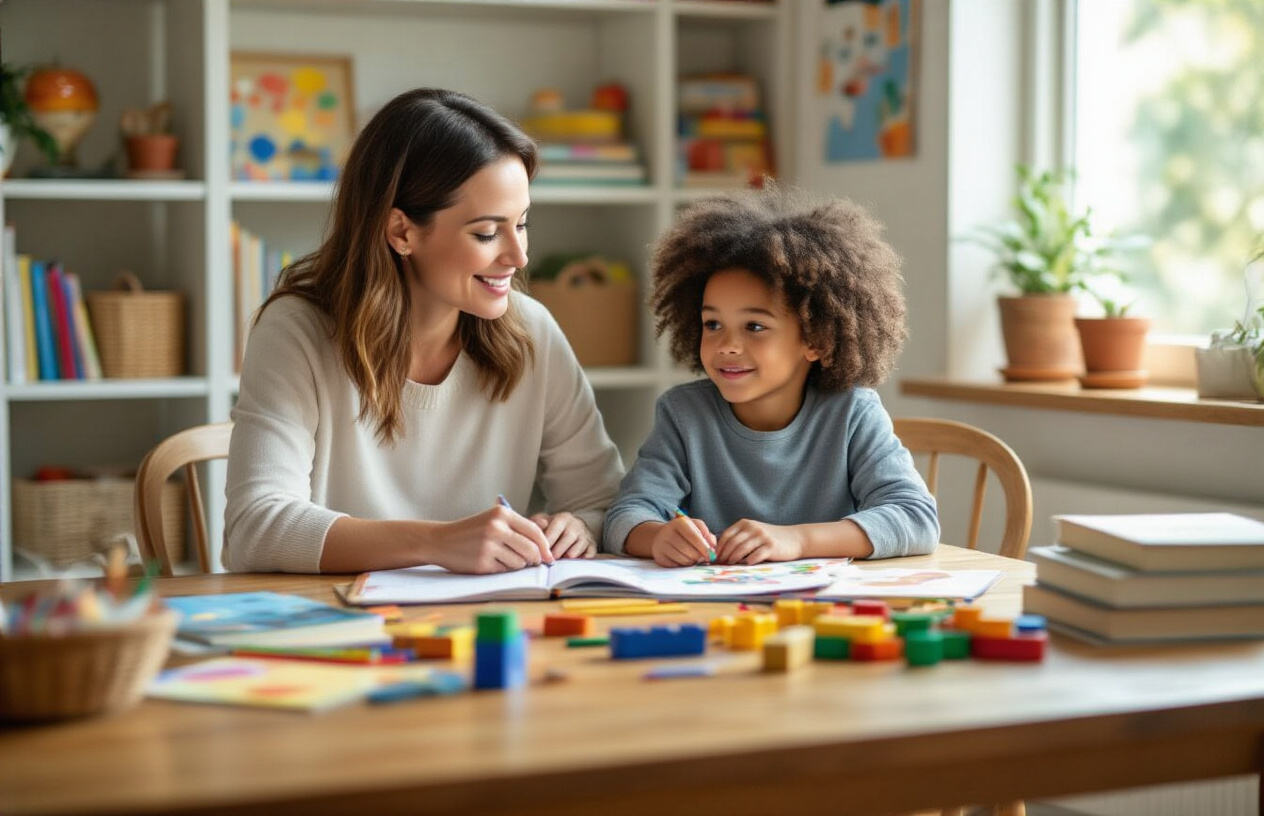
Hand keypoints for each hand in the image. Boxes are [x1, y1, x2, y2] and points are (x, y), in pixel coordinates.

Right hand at [423, 504, 553, 573]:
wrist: (440, 540)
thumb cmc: (471, 531)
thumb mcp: (492, 520)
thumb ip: (516, 528)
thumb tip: (544, 546)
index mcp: (501, 514)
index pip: (534, 531)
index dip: (545, 546)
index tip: (549, 557)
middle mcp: (496, 528)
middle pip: (531, 549)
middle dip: (535, 559)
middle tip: (534, 563)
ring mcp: (489, 546)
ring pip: (519, 562)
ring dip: (517, 565)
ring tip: (503, 558)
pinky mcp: (482, 562)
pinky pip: (505, 570)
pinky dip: (503, 569)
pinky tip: (491, 562)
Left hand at [530, 512, 595, 558]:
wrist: (575, 527)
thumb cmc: (555, 528)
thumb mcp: (544, 521)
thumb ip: (537, 523)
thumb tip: (537, 526)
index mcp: (563, 518)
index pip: (554, 530)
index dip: (546, 544)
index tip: (538, 553)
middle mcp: (576, 525)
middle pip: (566, 540)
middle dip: (555, 553)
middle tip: (548, 561)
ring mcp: (586, 536)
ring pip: (575, 550)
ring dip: (566, 558)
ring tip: (558, 563)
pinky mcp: (593, 546)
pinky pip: (587, 556)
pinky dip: (579, 561)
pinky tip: (571, 563)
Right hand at [650, 516, 716, 567]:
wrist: (662, 536)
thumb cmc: (684, 532)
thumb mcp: (696, 527)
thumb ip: (707, 535)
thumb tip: (712, 548)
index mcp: (679, 523)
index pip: (694, 537)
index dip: (705, 548)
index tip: (711, 555)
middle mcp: (668, 532)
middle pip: (690, 551)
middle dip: (699, 557)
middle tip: (702, 557)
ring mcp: (662, 545)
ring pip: (684, 560)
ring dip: (692, 562)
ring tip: (693, 557)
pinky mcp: (659, 557)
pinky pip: (676, 566)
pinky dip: (683, 565)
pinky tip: (683, 559)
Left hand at [715, 520, 803, 564]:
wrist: (794, 538)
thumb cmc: (769, 538)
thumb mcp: (753, 532)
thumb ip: (739, 538)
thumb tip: (720, 552)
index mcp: (746, 523)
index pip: (727, 535)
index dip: (719, 547)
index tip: (715, 557)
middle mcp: (753, 527)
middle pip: (733, 542)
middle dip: (725, 554)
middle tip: (721, 563)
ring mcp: (762, 536)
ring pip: (742, 549)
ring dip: (734, 559)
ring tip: (730, 565)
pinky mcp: (771, 546)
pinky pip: (756, 555)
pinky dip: (748, 561)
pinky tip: (745, 565)